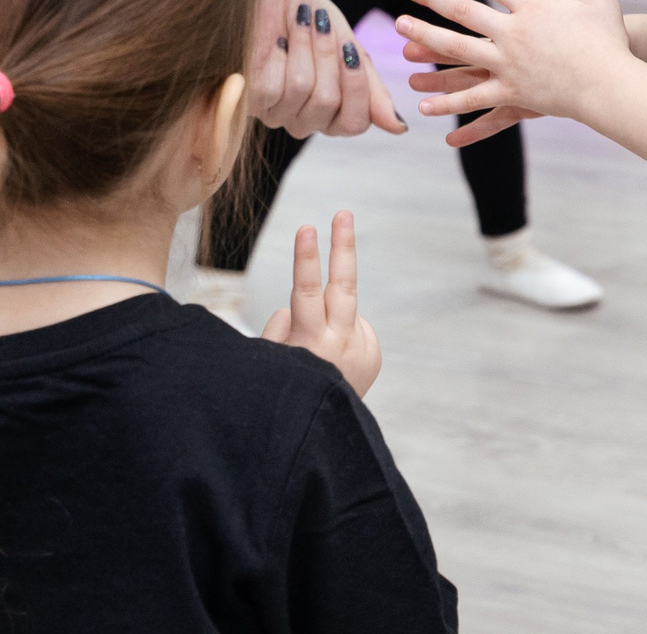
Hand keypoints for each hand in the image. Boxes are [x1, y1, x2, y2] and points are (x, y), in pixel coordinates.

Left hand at [251, 0, 406, 139]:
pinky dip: (285, 51)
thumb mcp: (349, 47)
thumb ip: (371, 87)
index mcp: (329, 113)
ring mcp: (273, 111)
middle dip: (330, 56)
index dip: (358, 86)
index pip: (355, 124)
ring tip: (300, 22)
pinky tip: (277, 36)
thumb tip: (400, 127)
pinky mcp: (249, 98)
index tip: (349, 48)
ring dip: (308, 47)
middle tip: (321, 24)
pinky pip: (278, 87)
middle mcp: (301, 120)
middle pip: (331, 104)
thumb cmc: (309, 15)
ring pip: (307, 93)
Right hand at [259, 210, 380, 396]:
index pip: (307, 290)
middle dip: (342, 246)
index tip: (308, 226)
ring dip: (333, 297)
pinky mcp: (374, 356)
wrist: (318, 434)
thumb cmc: (286, 388)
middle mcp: (341, 344)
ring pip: (347, 305)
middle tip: (343, 214)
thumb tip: (300, 306)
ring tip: (315, 330)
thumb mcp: (273, 359)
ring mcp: (362, 350)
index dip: (307, 257)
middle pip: (344, 285)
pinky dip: (339, 332)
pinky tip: (331, 358)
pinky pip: (352, 327)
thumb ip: (285, 324)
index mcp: (311, 343)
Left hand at [400, 0, 638, 146]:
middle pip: (465, 12)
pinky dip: (449, 104)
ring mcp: (510, 66)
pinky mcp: (513, 94)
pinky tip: (423, 106)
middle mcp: (514, 35)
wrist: (612, 87)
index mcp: (533, 8)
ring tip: (401, 32)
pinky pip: (474, 99)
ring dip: (428, 39)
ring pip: (459, 51)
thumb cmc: (608, 42)